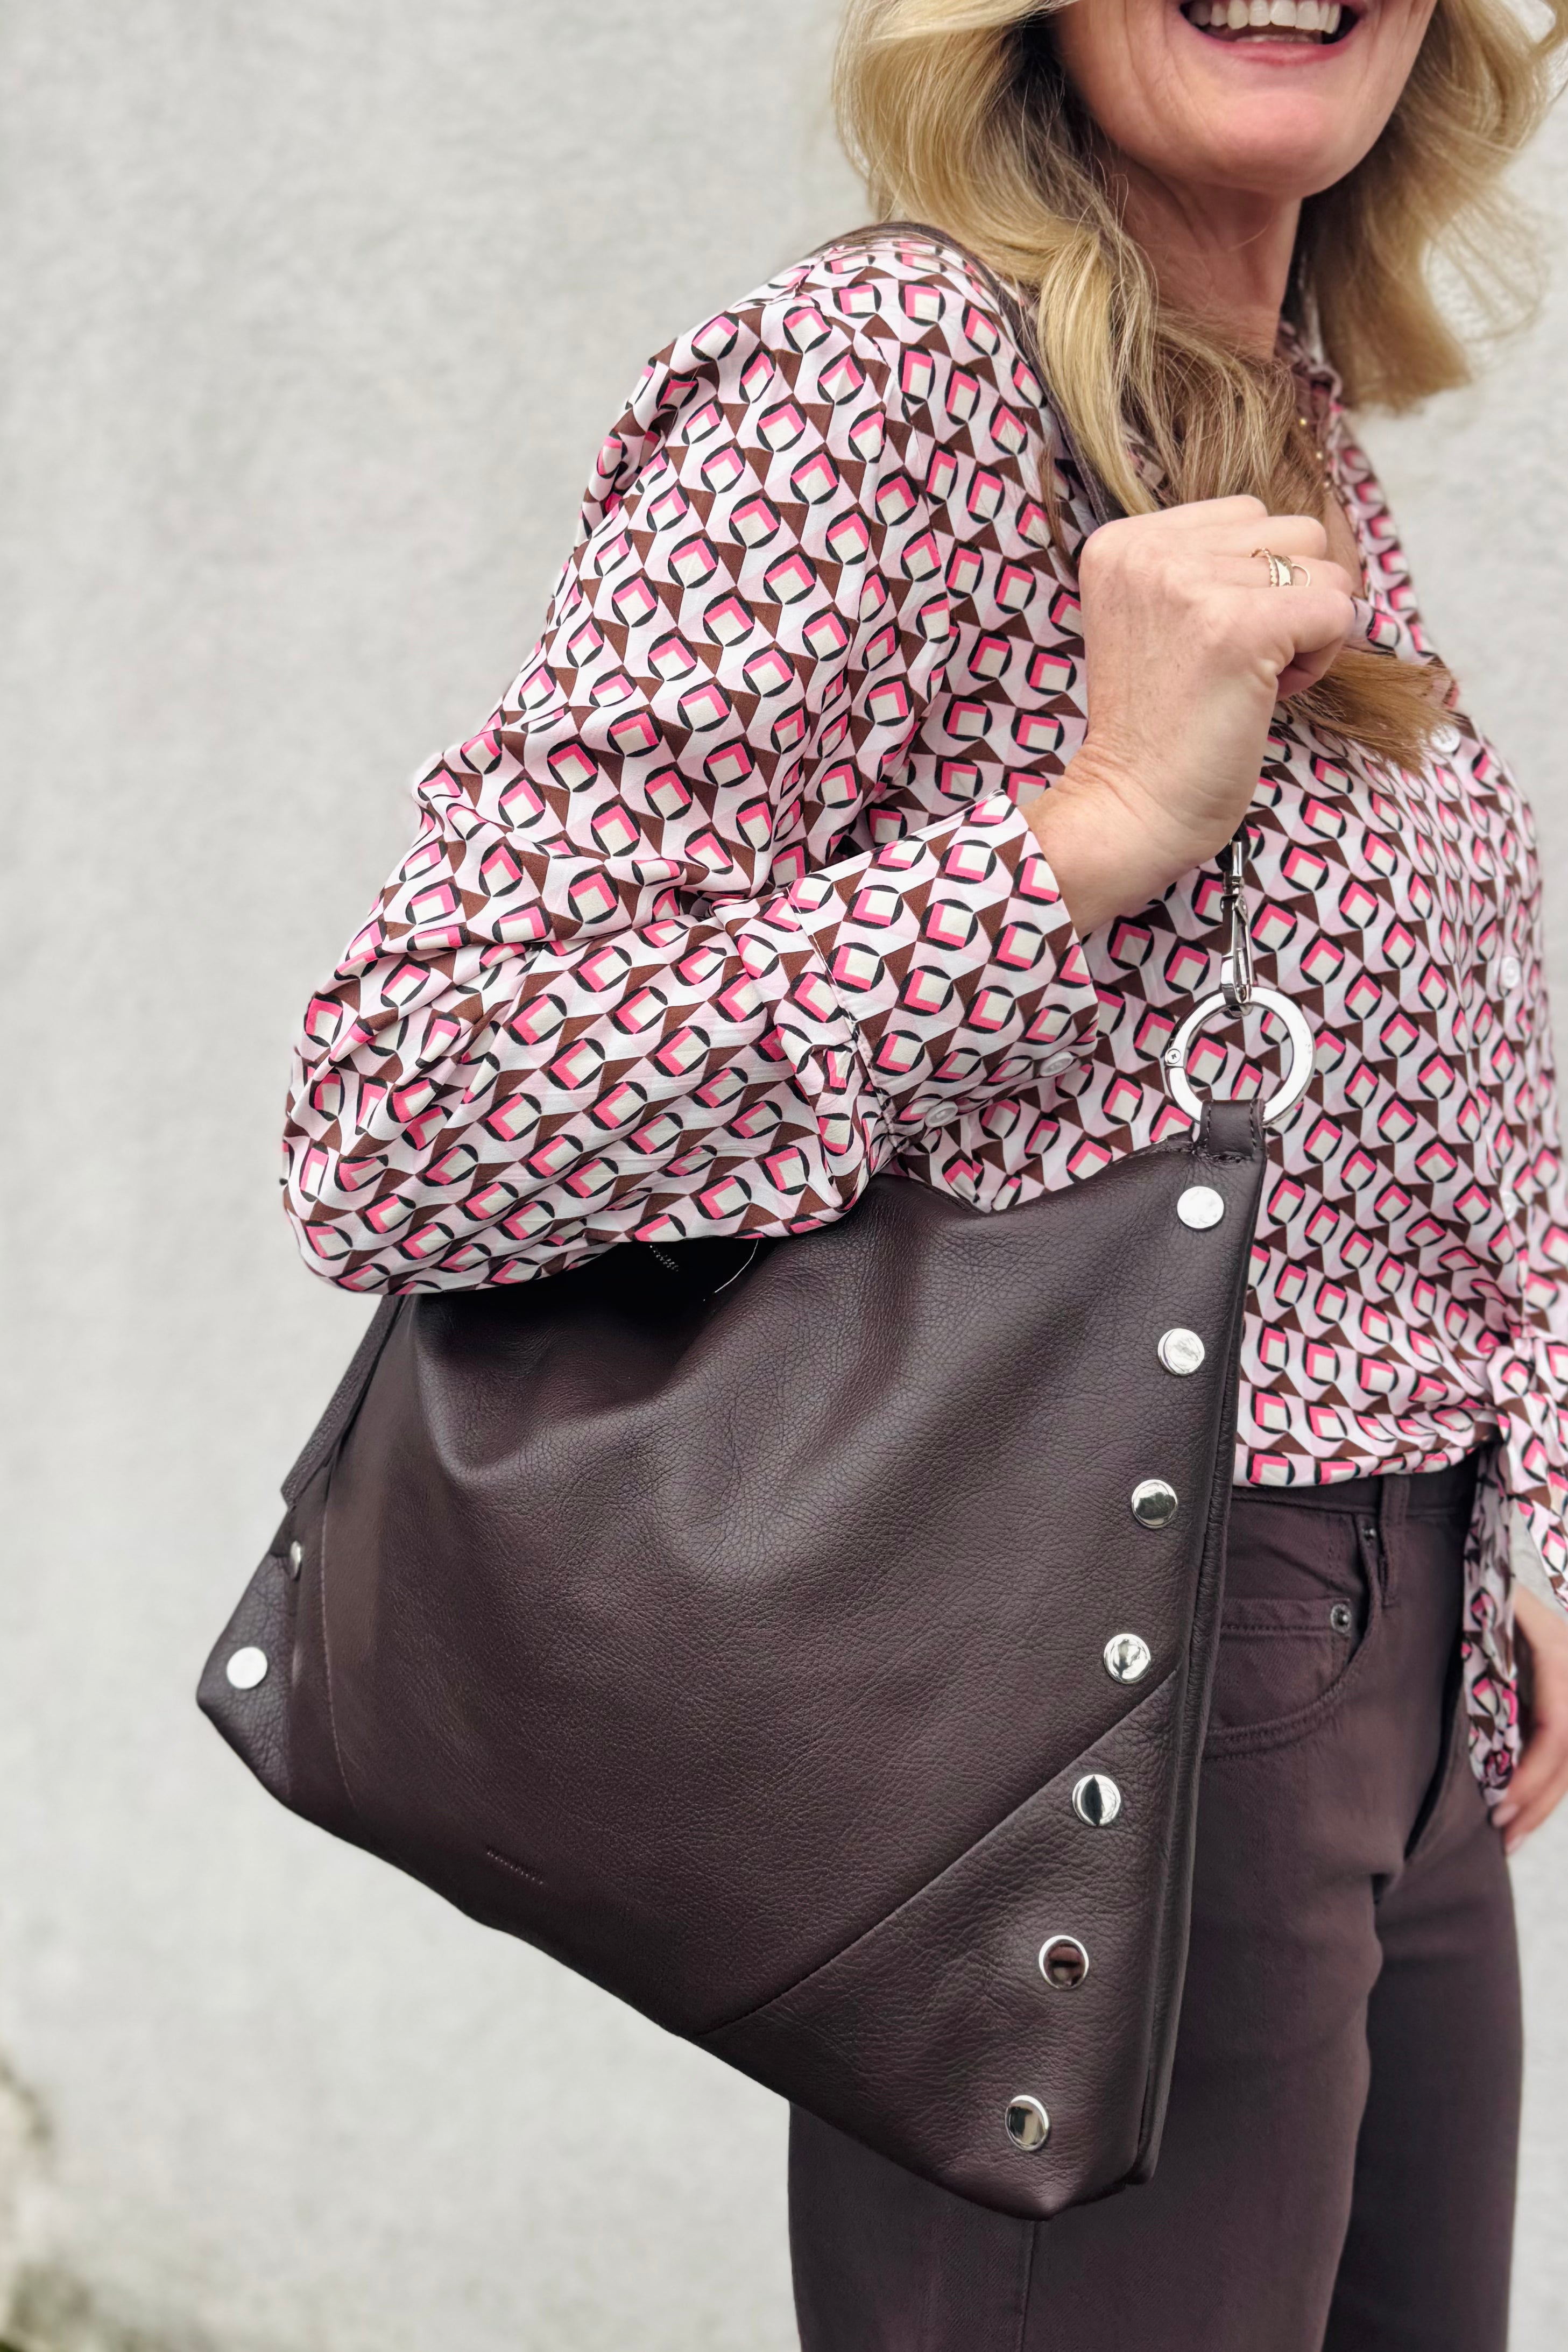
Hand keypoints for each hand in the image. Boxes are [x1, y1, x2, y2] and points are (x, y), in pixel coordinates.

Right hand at [1027, 496, 1356, 935]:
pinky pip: (1338, 611)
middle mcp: (1149, 549)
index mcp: (1123, 541)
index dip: (1253, 582)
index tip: (1209, 644)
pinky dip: (1320, 661)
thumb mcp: (1163, 617)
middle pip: (1291, 532)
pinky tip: (1266, 696)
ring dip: (1305, 630)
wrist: (1131, 809)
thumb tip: (1318, 534)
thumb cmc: (1160, 729)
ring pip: (1323, 569)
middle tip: (1234, 666)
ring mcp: (1192, 584)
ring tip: (1247, 680)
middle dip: (1287, 599)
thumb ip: (1211, 564)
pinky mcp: (1238, 627)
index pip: (1247, 514)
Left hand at [1494, 1583, 1567, 1854]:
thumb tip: (1480, 1716)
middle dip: (1538, 1800)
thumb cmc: (1482, 1589)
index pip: (1556, 1729)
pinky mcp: (1562, 1696)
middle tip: (1501, 1834)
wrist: (1497, 1560)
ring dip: (1544, 1800)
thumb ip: (1488, 1652)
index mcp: (1557, 1657)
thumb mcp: (1488, 1614)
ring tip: (1512, 1835)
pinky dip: (1545, 1780)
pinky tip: (1522, 1808)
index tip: (1500, 1804)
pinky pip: (1563, 1747)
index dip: (1532, 1773)